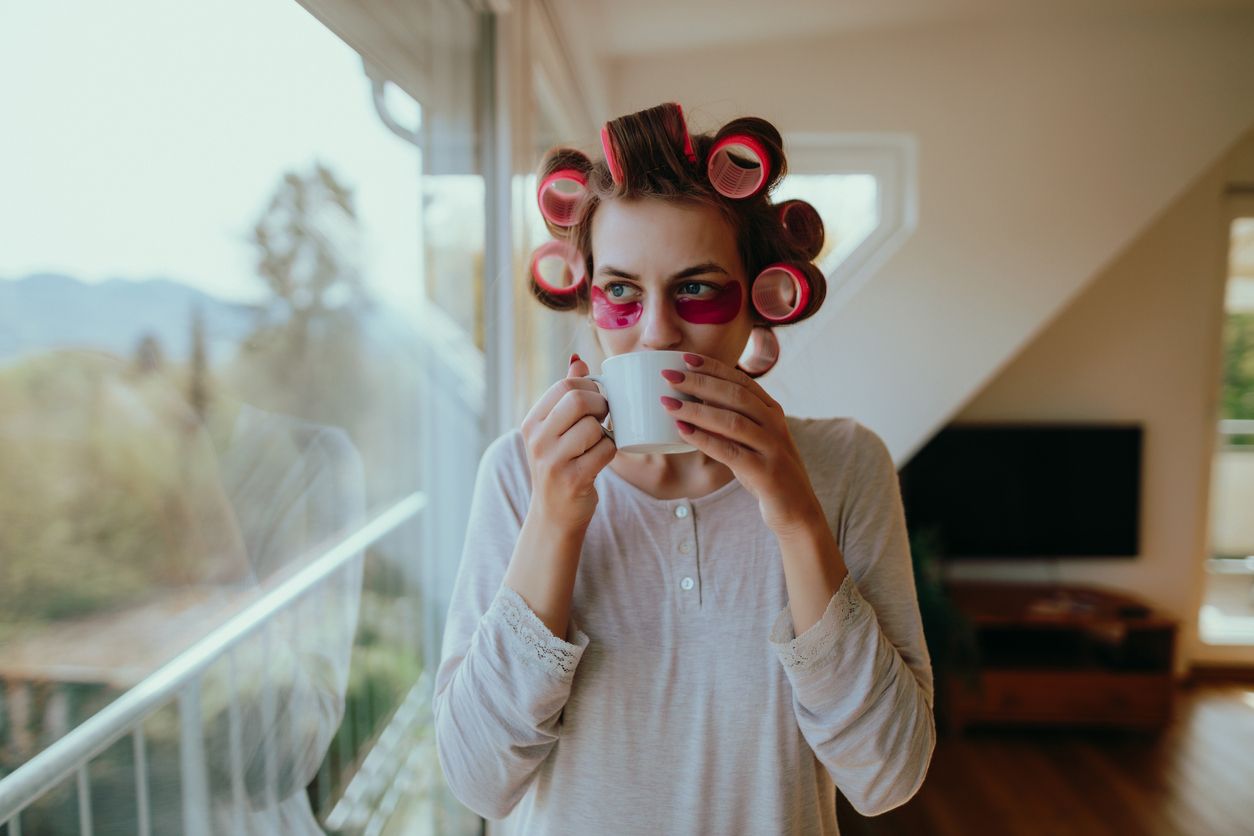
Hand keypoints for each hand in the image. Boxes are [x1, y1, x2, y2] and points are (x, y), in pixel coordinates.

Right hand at [519, 354, 615, 531]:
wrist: (554, 515)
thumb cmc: (560, 465)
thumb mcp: (554, 430)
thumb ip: (565, 396)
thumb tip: (578, 362)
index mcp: (532, 421)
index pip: (565, 385)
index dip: (590, 388)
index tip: (595, 402)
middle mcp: (537, 439)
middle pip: (580, 400)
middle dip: (601, 406)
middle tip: (603, 420)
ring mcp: (553, 460)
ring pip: (595, 426)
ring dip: (607, 433)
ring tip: (598, 443)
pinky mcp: (573, 479)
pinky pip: (605, 450)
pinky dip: (610, 452)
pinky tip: (600, 459)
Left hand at [660, 353, 822, 534]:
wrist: (797, 509)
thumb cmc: (767, 471)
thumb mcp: (754, 440)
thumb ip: (734, 421)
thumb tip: (694, 404)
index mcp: (772, 411)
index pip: (741, 381)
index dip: (713, 367)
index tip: (686, 358)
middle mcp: (774, 424)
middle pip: (734, 396)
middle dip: (699, 382)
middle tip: (668, 375)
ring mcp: (771, 447)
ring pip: (731, 421)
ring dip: (696, 409)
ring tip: (668, 403)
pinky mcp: (764, 472)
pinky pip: (730, 451)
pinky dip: (704, 440)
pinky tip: (682, 432)